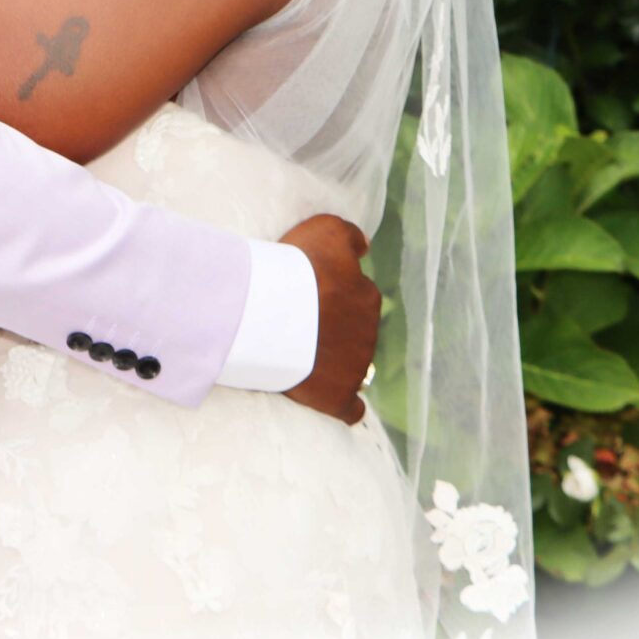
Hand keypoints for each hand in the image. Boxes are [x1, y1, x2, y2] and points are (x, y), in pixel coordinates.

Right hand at [277, 213, 379, 425]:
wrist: (270, 312)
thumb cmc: (294, 267)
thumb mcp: (325, 230)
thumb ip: (350, 235)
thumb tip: (365, 246)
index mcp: (366, 296)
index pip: (356, 296)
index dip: (331, 296)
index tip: (306, 296)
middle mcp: (368, 332)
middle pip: (353, 331)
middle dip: (334, 329)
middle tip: (299, 325)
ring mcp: (356, 368)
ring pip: (352, 365)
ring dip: (334, 362)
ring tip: (301, 356)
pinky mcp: (339, 397)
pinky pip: (351, 408)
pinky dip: (346, 406)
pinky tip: (335, 401)